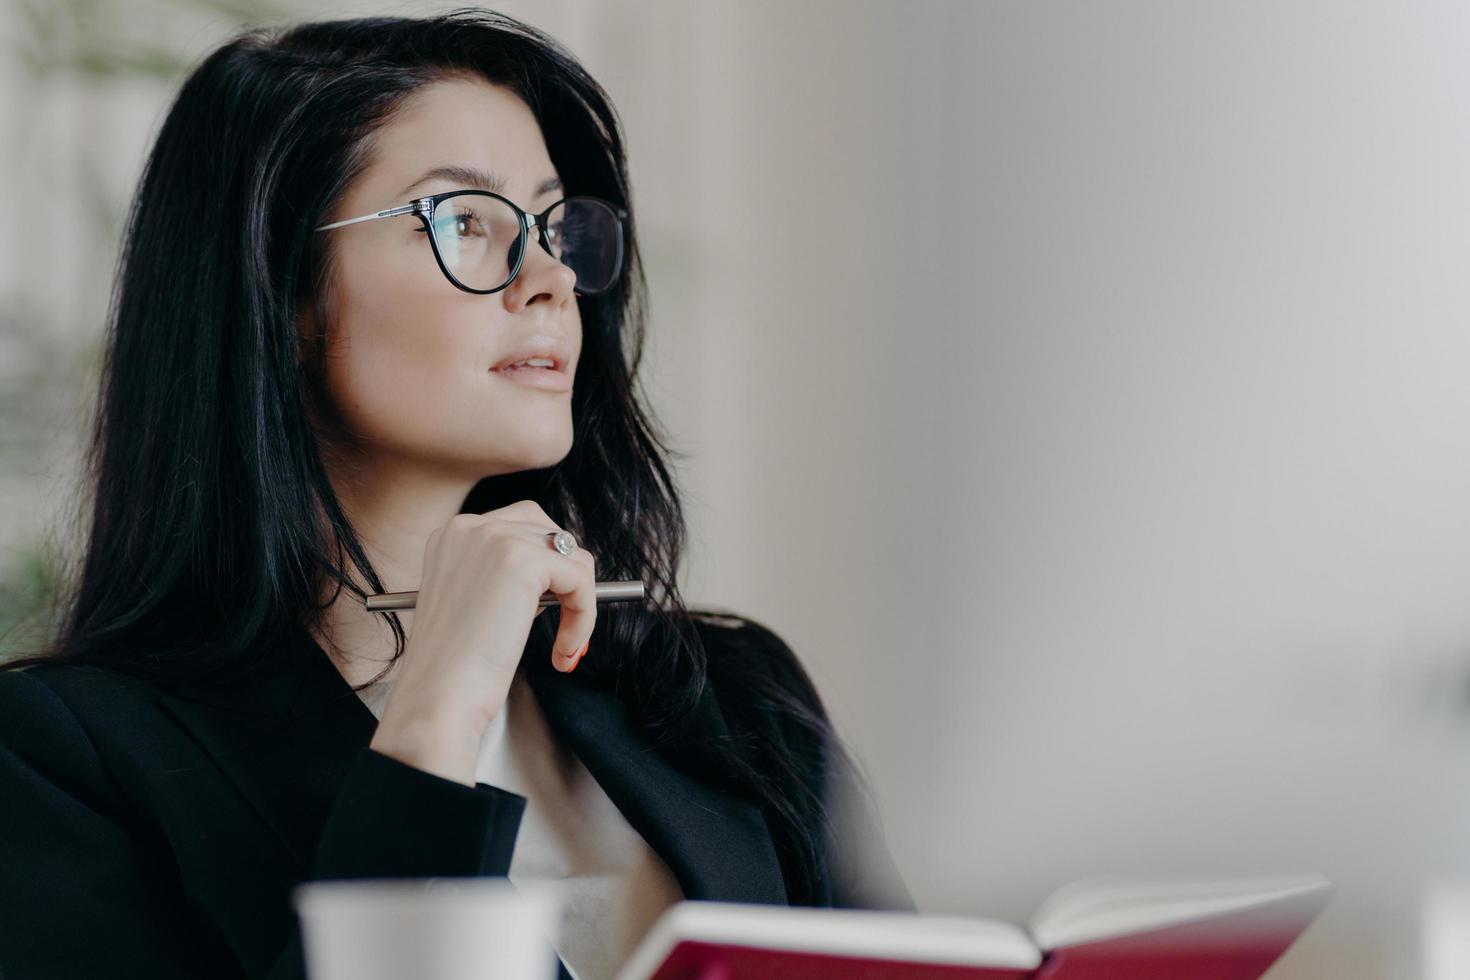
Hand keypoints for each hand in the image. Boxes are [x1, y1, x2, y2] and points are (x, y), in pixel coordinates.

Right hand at [368, 501, 595, 784]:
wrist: (437, 696)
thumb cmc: (452, 667)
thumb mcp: (473, 602)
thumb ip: (504, 578)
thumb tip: (559, 576)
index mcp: (453, 535)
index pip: (521, 527)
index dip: (545, 572)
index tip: (547, 613)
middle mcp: (470, 528)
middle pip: (550, 533)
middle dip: (566, 579)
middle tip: (565, 624)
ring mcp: (495, 539)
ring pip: (572, 557)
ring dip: (579, 602)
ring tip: (564, 644)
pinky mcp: (523, 561)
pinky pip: (580, 580)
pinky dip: (584, 617)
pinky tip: (565, 648)